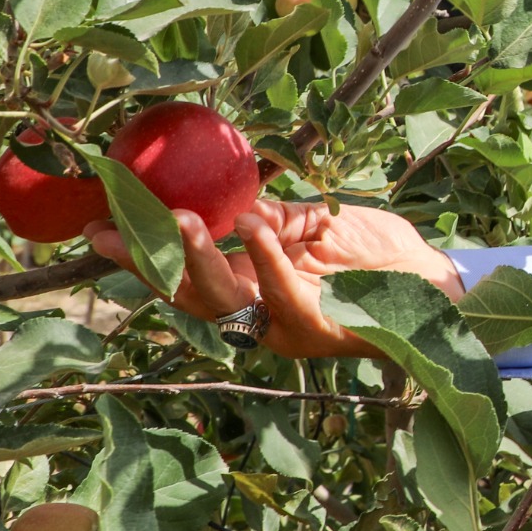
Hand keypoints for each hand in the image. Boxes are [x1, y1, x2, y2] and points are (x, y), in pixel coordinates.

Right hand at [87, 200, 459, 359]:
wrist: (435, 279)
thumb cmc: (376, 252)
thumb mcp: (315, 222)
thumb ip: (273, 216)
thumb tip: (232, 202)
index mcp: (248, 287)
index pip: (180, 274)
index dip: (139, 254)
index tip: (96, 227)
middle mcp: (257, 313)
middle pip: (185, 294)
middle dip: (148, 261)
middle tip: (116, 228)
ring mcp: (284, 326)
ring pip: (224, 300)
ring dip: (199, 257)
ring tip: (181, 220)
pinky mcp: (317, 327)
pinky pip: (281, 295)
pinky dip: (265, 257)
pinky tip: (252, 226)